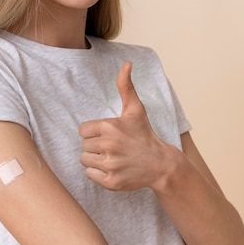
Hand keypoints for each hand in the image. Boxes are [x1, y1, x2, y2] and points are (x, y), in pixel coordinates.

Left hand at [79, 61, 177, 190]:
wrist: (161, 164)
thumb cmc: (144, 134)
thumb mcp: (136, 109)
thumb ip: (125, 85)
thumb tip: (126, 63)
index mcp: (109, 126)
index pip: (82, 130)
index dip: (93, 132)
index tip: (107, 134)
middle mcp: (108, 146)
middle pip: (84, 145)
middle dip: (95, 146)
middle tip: (113, 147)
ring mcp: (110, 165)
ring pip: (84, 160)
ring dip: (95, 159)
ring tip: (112, 157)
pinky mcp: (110, 181)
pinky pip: (89, 175)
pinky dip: (98, 173)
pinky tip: (113, 168)